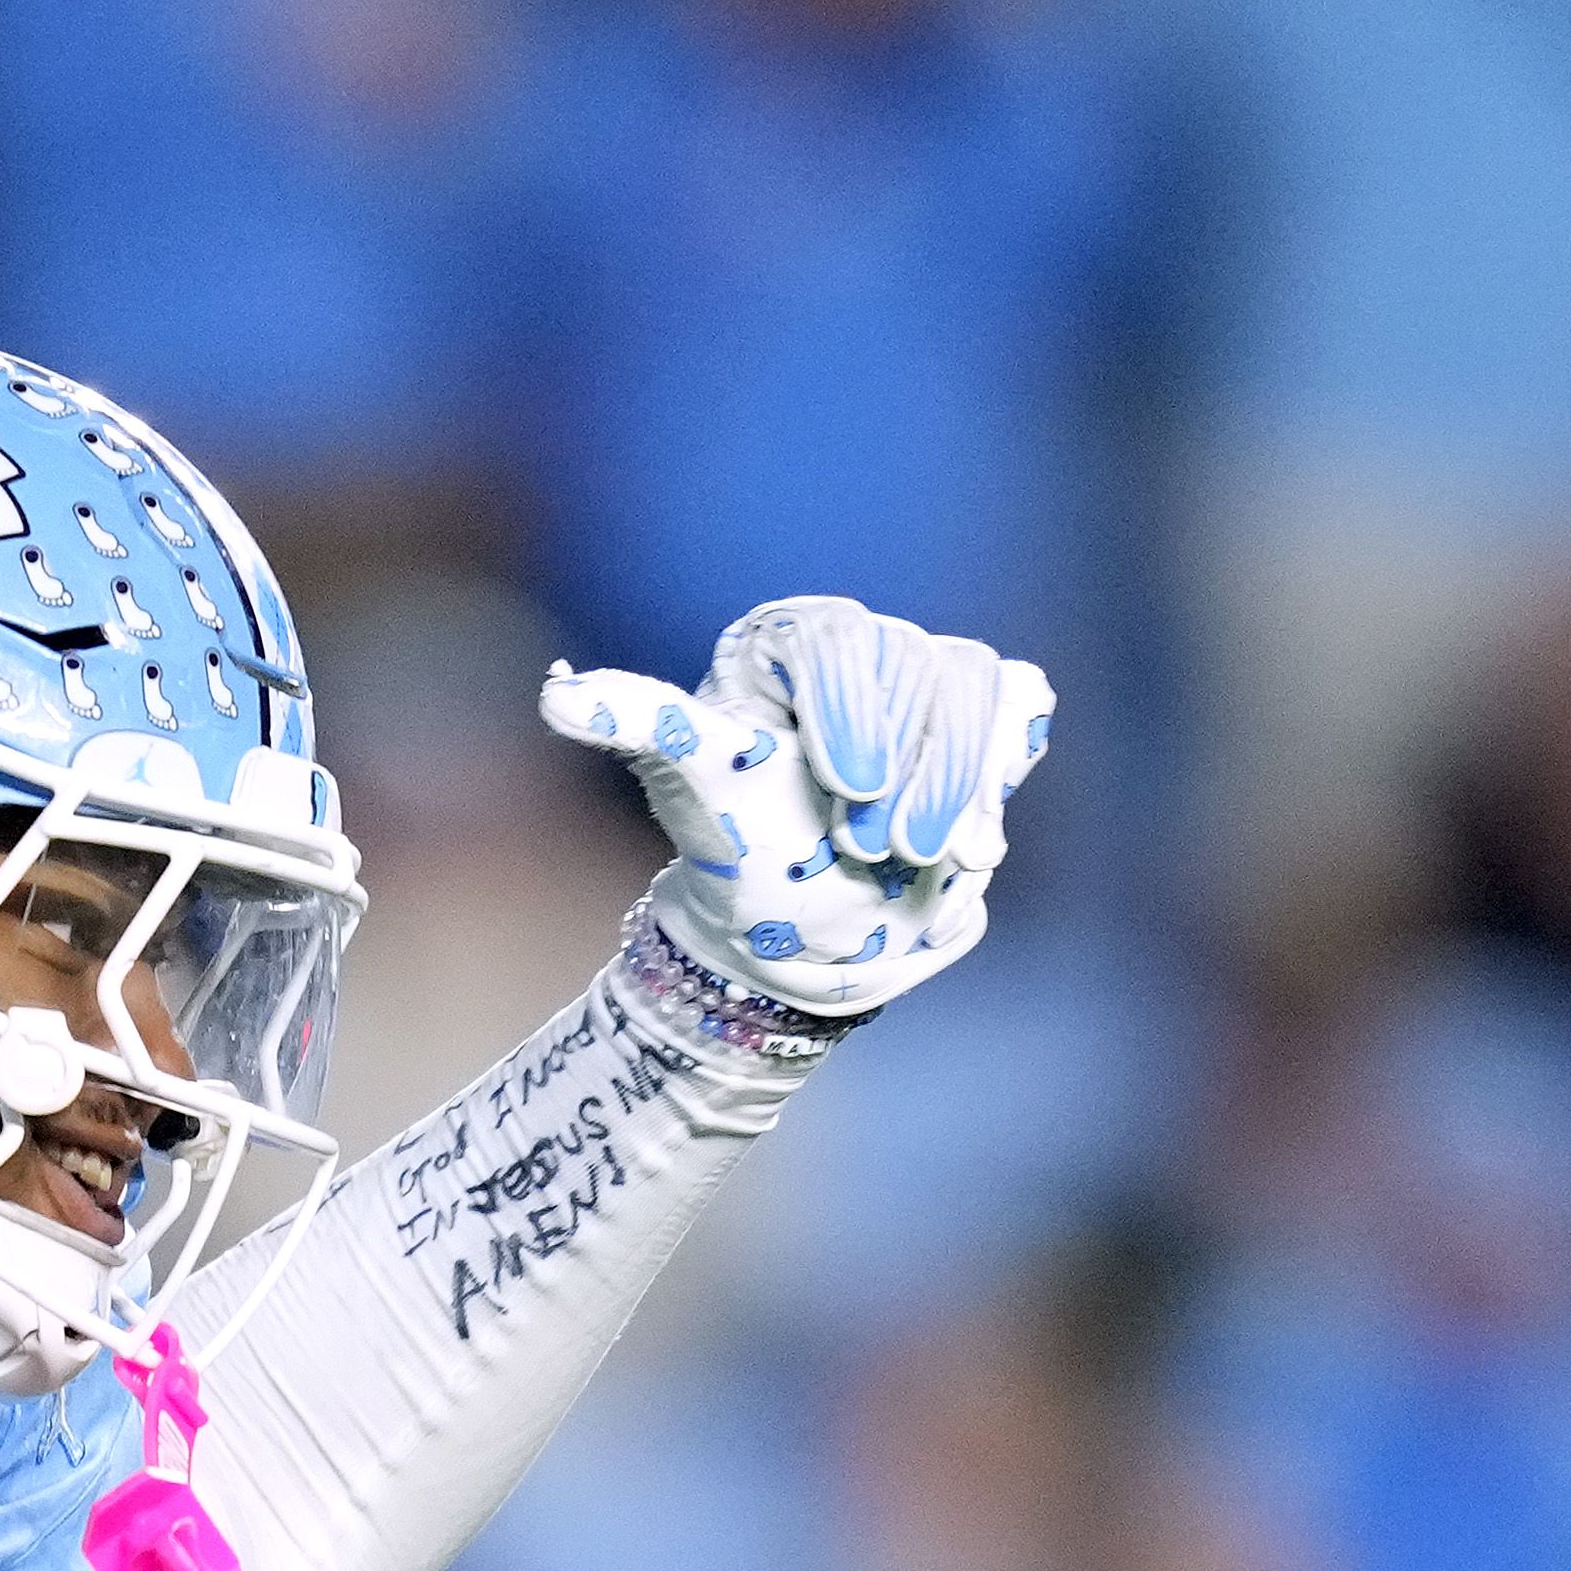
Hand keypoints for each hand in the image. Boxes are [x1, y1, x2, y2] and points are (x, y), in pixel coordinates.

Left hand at [541, 597, 1051, 1018]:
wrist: (806, 932)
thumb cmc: (741, 853)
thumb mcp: (688, 786)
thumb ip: (638, 725)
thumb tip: (555, 698)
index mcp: (782, 644)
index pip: (835, 639)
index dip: (851, 713)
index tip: (844, 792)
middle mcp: (860, 650)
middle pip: (914, 663)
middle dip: (902, 768)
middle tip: (869, 848)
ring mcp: (925, 686)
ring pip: (971, 686)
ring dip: (957, 779)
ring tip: (923, 856)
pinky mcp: (979, 725)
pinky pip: (1015, 704)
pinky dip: (1004, 760)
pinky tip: (978, 826)